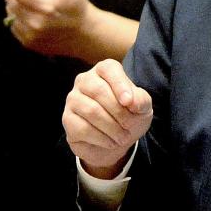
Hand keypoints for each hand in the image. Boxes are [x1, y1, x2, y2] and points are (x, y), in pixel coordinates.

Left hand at [0, 0, 95, 59]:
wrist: (84, 35)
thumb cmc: (76, 6)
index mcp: (45, 4)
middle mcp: (36, 21)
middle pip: (11, 2)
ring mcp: (32, 34)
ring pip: (11, 15)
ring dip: (17, 10)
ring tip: (38, 11)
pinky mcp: (29, 44)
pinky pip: (14, 27)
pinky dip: (20, 22)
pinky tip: (36, 22)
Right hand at [63, 59, 152, 177]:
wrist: (117, 139)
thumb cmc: (129, 115)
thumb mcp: (142, 107)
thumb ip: (141, 100)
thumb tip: (132, 102)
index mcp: (104, 71)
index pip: (109, 69)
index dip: (120, 85)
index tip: (129, 103)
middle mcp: (84, 81)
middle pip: (98, 91)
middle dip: (118, 111)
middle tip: (129, 125)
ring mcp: (73, 99)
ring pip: (91, 111)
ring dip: (112, 128)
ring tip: (123, 137)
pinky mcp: (67, 119)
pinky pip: (83, 128)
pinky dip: (102, 138)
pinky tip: (111, 142)